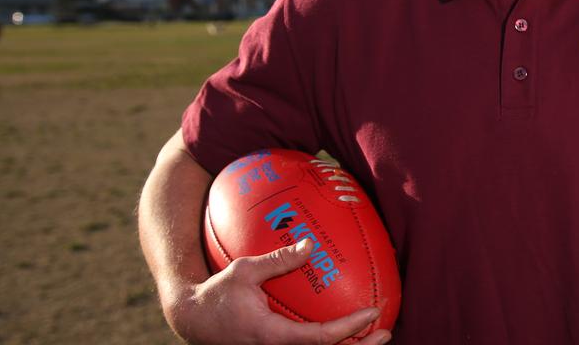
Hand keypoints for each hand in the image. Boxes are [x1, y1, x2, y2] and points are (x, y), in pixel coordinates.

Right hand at [165, 238, 391, 343]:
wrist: (192, 321)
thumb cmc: (217, 294)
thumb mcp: (244, 271)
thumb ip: (278, 260)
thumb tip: (310, 244)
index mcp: (271, 336)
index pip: (320, 338)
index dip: (349, 328)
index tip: (373, 312)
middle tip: (386, 333)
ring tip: (374, 337)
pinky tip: (347, 335)